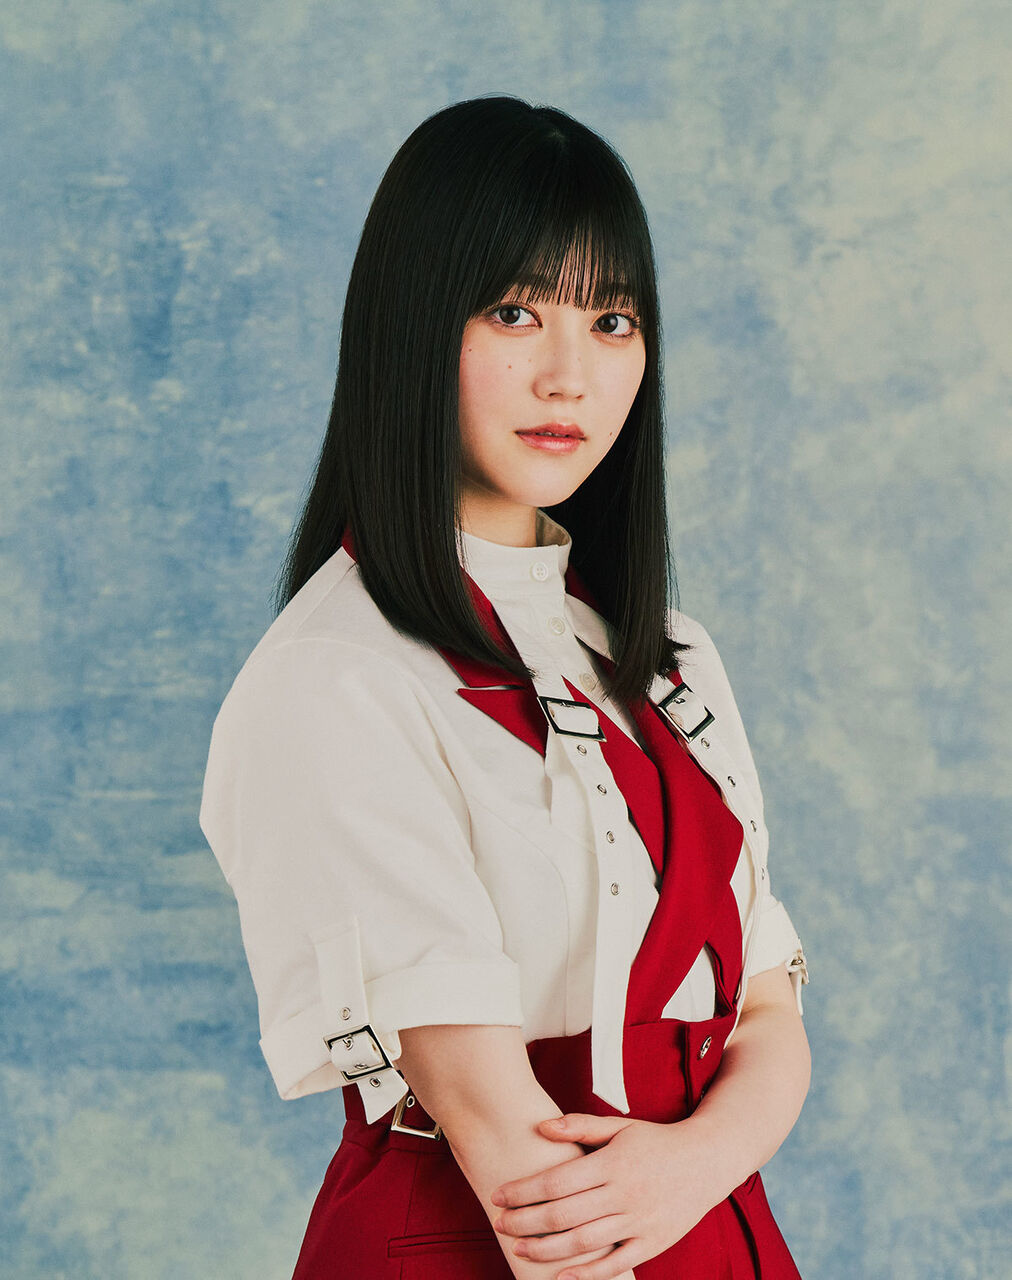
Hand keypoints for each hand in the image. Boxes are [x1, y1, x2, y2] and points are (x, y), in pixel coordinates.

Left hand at [489, 1111, 723, 1279]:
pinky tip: (559, 1275)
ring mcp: (639, 1222)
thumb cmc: (656, 1141)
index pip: (556, 1181)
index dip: (523, 1191)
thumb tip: (541, 1126)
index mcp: (612, 1163)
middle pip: (563, 1214)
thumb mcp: (620, 1126)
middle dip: (525, 1221)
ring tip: (519, 1248)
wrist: (707, 1160)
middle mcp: (624, 1194)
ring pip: (583, 1243)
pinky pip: (614, 1264)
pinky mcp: (652, 1244)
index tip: (499, 1195)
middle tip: (499, 1223)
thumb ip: (579, 1126)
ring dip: (545, 1249)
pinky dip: (586, 1274)